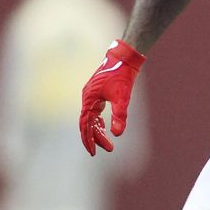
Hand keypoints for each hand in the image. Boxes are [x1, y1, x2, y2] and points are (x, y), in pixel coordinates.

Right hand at [80, 39, 144, 155]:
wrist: (124, 57)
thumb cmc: (122, 75)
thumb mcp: (122, 96)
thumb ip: (119, 115)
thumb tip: (117, 134)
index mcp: (88, 99)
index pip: (85, 124)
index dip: (88, 139)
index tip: (93, 152)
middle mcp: (87, 98)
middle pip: (88, 123)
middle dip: (96, 137)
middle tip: (108, 149)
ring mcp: (92, 95)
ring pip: (91, 118)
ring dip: (98, 130)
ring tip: (107, 143)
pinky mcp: (98, 92)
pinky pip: (95, 111)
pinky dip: (98, 121)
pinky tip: (104, 128)